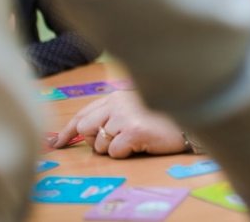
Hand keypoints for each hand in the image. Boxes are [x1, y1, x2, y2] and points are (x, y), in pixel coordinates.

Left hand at [54, 91, 187, 157]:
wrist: (193, 118)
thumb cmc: (164, 117)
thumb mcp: (135, 108)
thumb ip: (112, 114)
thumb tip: (85, 131)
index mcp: (117, 96)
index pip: (83, 113)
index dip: (67, 130)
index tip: (56, 142)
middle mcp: (118, 102)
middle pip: (86, 129)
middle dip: (97, 140)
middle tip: (118, 140)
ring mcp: (125, 116)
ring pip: (101, 144)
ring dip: (116, 148)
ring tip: (136, 139)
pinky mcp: (134, 130)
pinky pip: (115, 152)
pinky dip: (127, 153)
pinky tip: (141, 143)